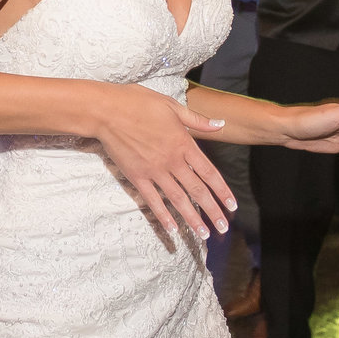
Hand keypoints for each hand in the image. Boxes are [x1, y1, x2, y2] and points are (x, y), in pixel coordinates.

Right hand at [90, 84, 233, 239]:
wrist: (107, 110)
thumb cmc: (138, 103)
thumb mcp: (172, 106)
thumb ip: (197, 120)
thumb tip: (221, 124)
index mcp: (183, 143)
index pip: (209, 173)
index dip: (222, 191)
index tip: (232, 206)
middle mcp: (172, 161)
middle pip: (197, 191)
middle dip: (212, 211)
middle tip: (223, 228)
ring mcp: (154, 171)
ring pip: (178, 199)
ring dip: (192, 218)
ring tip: (203, 234)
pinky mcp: (136, 177)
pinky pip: (153, 200)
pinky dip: (163, 215)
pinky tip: (173, 228)